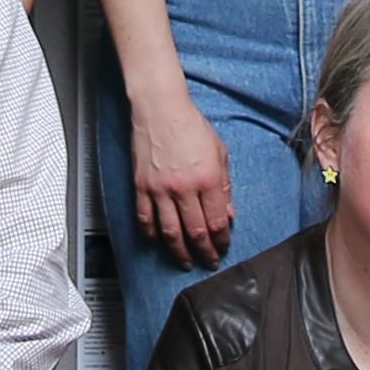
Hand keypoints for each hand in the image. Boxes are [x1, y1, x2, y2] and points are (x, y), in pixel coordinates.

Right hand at [127, 85, 234, 269]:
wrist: (160, 107)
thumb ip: (225, 186)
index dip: (222, 240)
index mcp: (208, 178)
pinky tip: (158, 242)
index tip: (223, 246)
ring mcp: (160, 189)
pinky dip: (151, 235)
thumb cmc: (190, 124)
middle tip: (208, 262)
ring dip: (179, 252)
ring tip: (185, 261)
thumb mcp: (219, 152)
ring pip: (170, 233)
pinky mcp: (141, 186)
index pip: (217, 222)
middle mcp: (184, 187)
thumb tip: (228, 213)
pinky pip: (145, 219)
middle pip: (195, 233)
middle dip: (204, 252)